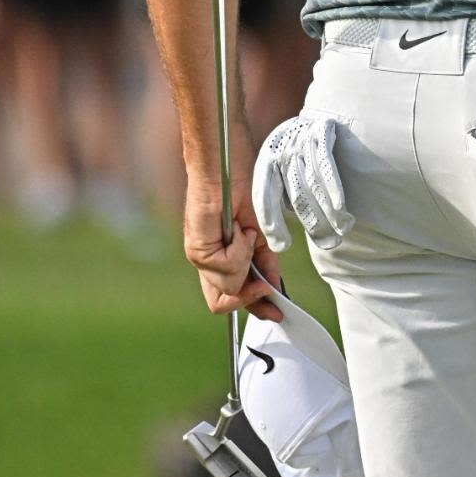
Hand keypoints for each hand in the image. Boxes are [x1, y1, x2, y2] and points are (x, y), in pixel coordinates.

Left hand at [183, 176, 281, 321]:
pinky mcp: (198, 249)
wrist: (224, 166)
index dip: (255, 307)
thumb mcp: (261, 233)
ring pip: (228, 286)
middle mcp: (206, 263)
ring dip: (247, 261)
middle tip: (264, 284)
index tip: (277, 310)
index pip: (230, 298)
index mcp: (221, 260)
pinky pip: (227, 267)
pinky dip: (241, 248)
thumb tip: (274, 289)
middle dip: (248, 298)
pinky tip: (239, 228)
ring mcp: (199, 257)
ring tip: (247, 233)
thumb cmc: (241, 191)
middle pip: (220, 305)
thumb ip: (264, 262)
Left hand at [252, 114, 353, 251]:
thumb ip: (277, 195)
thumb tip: (277, 235)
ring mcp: (301, 143)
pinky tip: (341, 206)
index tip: (280, 247)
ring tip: (340, 230)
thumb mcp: (278, 168)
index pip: (265, 197)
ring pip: (313, 184)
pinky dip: (333, 188)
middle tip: (327, 243)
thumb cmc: (295, 147)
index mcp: (265, 163)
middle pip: (295, 195)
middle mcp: (281, 153)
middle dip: (312, 222)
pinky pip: (326, 166)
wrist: (312, 112)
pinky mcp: (321, 134)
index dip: (272, 223)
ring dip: (328, 210)